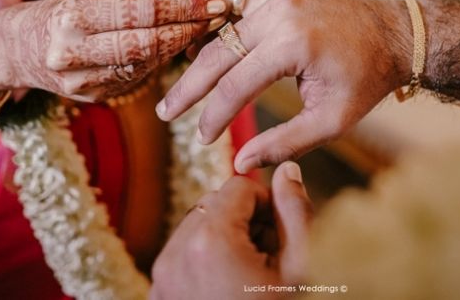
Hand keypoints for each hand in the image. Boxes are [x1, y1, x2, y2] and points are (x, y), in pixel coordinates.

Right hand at [0, 0, 228, 101]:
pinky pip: (140, 77)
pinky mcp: (95, 98)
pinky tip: (183, 47)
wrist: (23, 49)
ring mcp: (82, 81)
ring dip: (183, 45)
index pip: (139, 11)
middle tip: (222, 15)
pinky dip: (164, 61)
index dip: (182, 6)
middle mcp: (72, 51)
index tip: (216, 0)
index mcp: (72, 14)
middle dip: (189, 27)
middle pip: (146, 42)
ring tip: (210, 28)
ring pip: (147, 63)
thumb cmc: (71, 7)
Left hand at [150, 162, 312, 299]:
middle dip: (245, 221)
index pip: (238, 185)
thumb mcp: (301, 270)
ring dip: (225, 241)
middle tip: (272, 257)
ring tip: (252, 278)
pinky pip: (181, 260)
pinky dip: (205, 264)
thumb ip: (295, 212)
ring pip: (196, 231)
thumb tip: (287, 171)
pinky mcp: (158, 299)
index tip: (283, 230)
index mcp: (210, 241)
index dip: (267, 202)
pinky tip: (231, 292)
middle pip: (214, 206)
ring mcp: (162, 280)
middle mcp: (175, 255)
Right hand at [157, 0, 410, 172]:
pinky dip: (210, 17)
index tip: (201, 139)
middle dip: (189, 87)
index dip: (213, 117)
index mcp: (293, 44)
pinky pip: (235, 1)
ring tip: (174, 80)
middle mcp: (279, 12)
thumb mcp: (332, 119)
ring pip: (220, 26)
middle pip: (217, 53)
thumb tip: (241, 163)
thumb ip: (285, 142)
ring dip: (196, 54)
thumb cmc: (367, 78)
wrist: (396, 31)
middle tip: (166, 112)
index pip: (235, 86)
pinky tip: (188, 31)